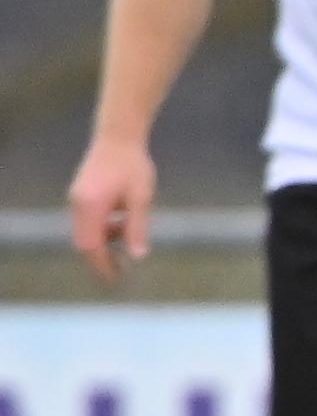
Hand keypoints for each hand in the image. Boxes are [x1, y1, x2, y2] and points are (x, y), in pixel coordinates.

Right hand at [66, 137, 155, 283]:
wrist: (118, 137)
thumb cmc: (133, 166)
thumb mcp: (141, 198)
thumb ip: (137, 227)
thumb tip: (138, 256)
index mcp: (91, 207)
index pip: (91, 246)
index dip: (102, 264)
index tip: (115, 278)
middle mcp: (78, 205)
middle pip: (84, 241)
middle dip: (102, 257)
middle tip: (121, 269)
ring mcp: (76, 199)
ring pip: (85, 231)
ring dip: (105, 240)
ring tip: (128, 236)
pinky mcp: (80, 194)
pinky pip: (87, 220)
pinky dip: (103, 227)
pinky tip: (122, 221)